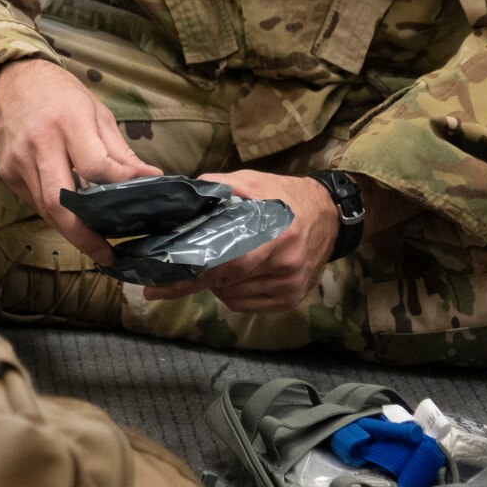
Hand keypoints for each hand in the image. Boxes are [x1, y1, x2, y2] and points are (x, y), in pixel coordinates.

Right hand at [0, 59, 160, 263]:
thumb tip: (150, 178)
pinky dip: (55, 214)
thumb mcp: (96, 111)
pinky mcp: (6, 173)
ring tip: (96, 245)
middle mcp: (40, 144)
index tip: (140, 198)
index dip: (119, 186)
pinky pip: (34, 202)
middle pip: (61, 202)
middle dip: (85, 235)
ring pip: (45, 210)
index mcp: (68, 123)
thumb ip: (119, 150)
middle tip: (108, 254)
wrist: (8, 79)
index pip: (95, 165)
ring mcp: (18, 162)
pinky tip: (72, 219)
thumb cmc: (60, 93)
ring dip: (71, 231)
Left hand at [142, 169, 339, 313]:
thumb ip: (220, 187)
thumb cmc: (288, 196)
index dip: (188, 278)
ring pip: (232, 298)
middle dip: (194, 280)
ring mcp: (290, 288)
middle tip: (168, 274)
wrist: (331, 216)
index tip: (155, 287)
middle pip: (225, 284)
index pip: (225, 266)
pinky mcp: (291, 300)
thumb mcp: (254, 181)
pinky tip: (233, 275)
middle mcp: (285, 267)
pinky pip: (246, 305)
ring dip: (215, 285)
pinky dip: (231, 293)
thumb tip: (184, 196)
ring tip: (214, 262)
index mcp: (276, 236)